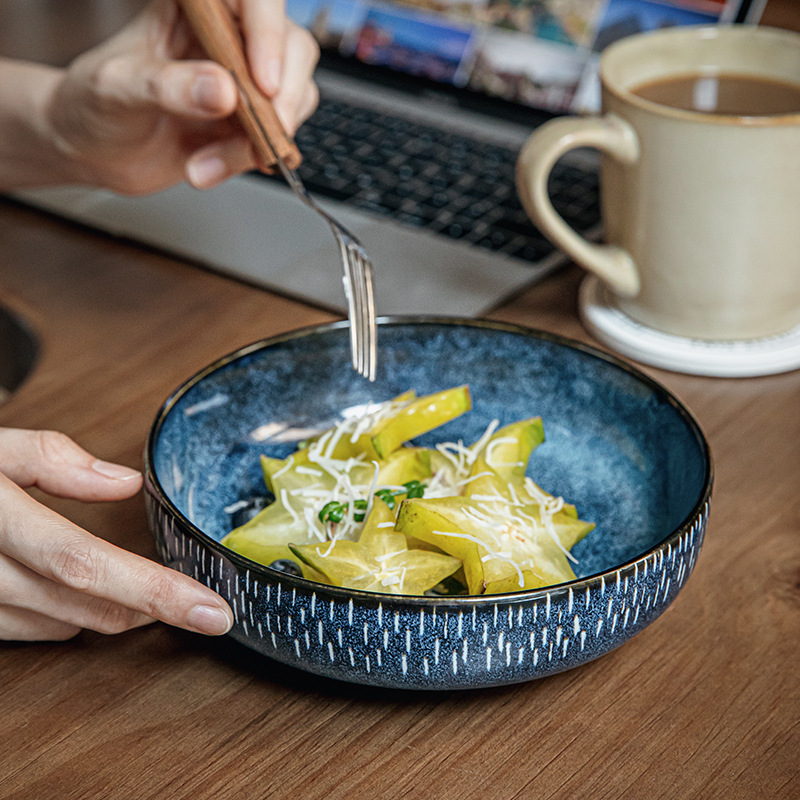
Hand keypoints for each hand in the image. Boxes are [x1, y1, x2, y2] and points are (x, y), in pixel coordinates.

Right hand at [0, 428, 232, 640]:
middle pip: (82, 604)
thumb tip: (125, 482)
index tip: (210, 609)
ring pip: (59, 625)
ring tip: (133, 584)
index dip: (155, 591)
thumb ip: (50, 459)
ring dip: (105, 609)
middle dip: (147, 606)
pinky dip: (62, 615)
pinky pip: (27, 632)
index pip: (84, 562)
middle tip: (193, 601)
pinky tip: (73, 591)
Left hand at [45, 0, 318, 192]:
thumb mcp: (117, 88)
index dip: (268, 34)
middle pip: (293, 48)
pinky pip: (276, 139)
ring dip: (260, 140)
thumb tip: (222, 91)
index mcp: (195, 6)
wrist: (93, 152)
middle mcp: (228, 37)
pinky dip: (249, 161)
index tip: (261, 82)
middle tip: (262, 131)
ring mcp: (244, 82)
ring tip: (206, 162)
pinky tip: (209, 168)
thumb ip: (167, 86)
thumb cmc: (93, 103)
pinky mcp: (250, 123)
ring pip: (295, 98)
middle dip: (284, 97)